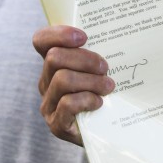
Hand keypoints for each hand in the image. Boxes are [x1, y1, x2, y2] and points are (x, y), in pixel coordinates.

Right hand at [33, 25, 114, 145]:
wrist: (108, 129)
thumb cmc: (107, 91)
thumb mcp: (102, 67)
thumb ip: (101, 51)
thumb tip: (120, 34)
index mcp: (55, 63)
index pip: (41, 40)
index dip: (58, 34)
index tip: (84, 37)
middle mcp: (46, 81)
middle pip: (55, 57)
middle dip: (85, 59)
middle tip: (105, 68)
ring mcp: (49, 104)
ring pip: (63, 79)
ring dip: (91, 81)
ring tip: (108, 86)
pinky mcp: (56, 124)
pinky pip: (67, 104)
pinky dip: (87, 100)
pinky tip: (100, 102)